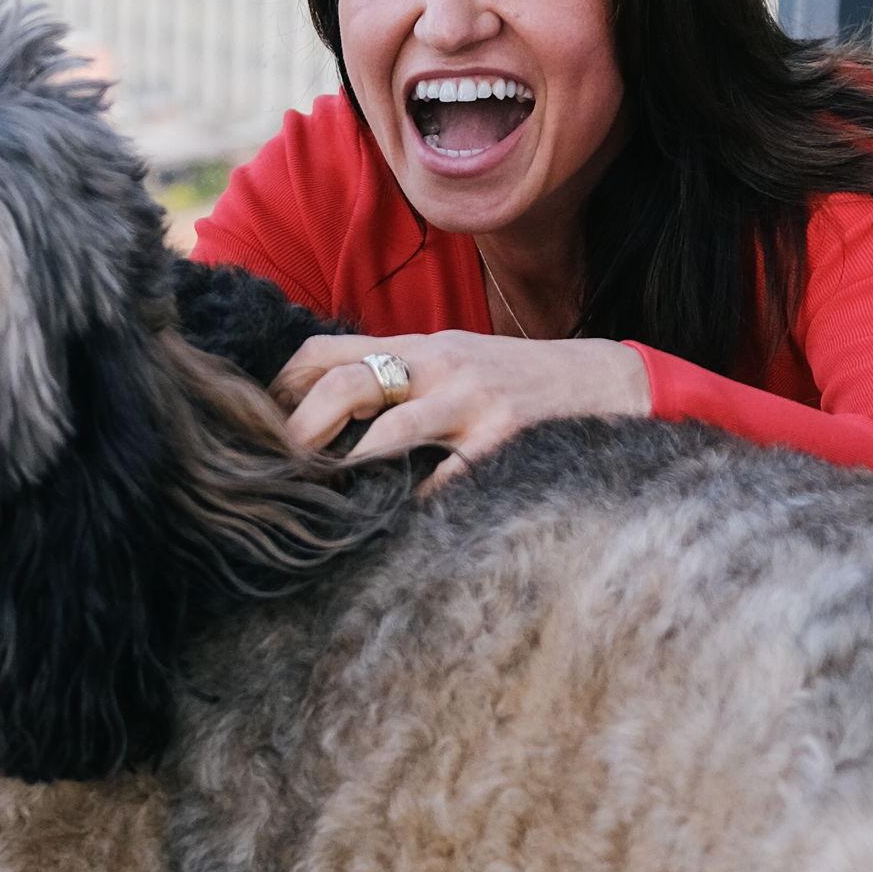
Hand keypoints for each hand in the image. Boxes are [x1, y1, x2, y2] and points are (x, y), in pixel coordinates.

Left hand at [272, 332, 652, 493]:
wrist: (612, 381)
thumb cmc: (523, 383)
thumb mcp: (458, 363)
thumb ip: (403, 379)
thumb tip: (333, 414)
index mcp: (420, 346)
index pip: (328, 351)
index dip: (282, 388)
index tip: (260, 429)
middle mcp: (441, 364)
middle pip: (347, 381)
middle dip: (302, 428)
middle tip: (279, 470)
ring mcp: (474, 399)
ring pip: (391, 427)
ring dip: (349, 465)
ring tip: (324, 497)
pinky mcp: (507, 437)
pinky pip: (450, 476)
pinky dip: (419, 502)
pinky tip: (399, 525)